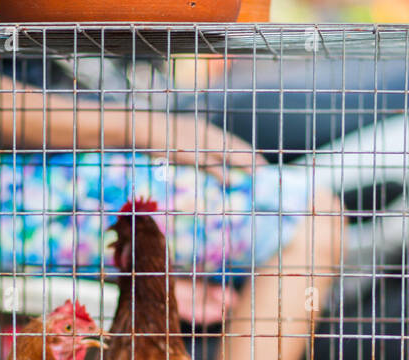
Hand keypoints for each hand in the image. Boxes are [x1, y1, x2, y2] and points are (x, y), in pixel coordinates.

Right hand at [140, 111, 264, 182]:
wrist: (142, 127)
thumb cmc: (157, 135)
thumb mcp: (180, 140)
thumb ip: (193, 150)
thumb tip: (201, 161)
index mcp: (204, 128)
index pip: (231, 140)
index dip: (246, 150)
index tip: (259, 160)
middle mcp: (206, 133)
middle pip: (234, 146)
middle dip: (251, 157)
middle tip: (266, 169)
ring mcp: (198, 142)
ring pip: (227, 154)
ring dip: (242, 164)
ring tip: (257, 175)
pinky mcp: (190, 153)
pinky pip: (210, 164)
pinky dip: (222, 173)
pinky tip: (231, 181)